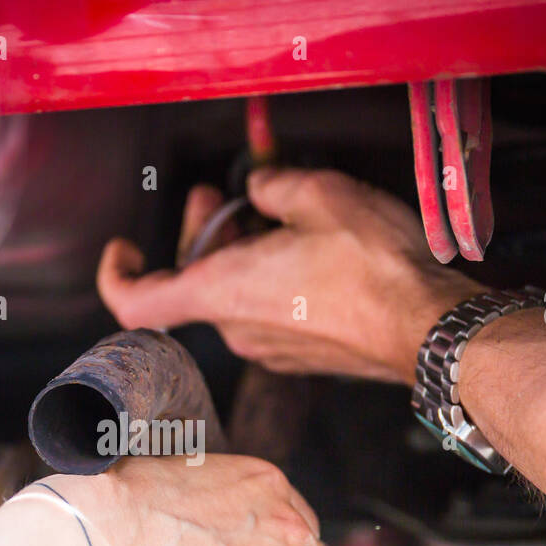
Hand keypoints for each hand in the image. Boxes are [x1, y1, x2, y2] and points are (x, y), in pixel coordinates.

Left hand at [97, 168, 482, 383]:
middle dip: (201, 235)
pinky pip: (269, 314)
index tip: (125, 248)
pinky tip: (307, 252)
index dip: (117, 275)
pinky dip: (271, 281)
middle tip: (218, 196)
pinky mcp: (303, 358)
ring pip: (234, 297)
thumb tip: (260, 189)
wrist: (428, 328)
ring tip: (272, 215)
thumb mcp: (319, 195)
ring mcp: (270, 349)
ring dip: (241, 255)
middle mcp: (237, 329)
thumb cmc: (371, 266)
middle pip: (194, 284)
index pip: (136, 301)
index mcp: (221, 292)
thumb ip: (272, 187)